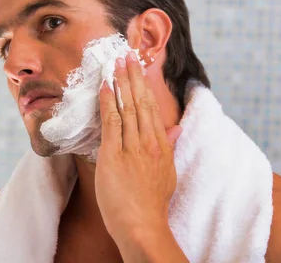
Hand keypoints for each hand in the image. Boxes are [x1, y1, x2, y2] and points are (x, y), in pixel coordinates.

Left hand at [95, 50, 183, 258]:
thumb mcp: (168, 172)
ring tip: (116, 62)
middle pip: (141, 102)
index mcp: (161, 145)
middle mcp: (148, 142)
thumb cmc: (152, 203)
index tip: (139, 68)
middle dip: (133, 76)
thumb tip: (176, 126)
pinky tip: (104, 86)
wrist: (142, 225)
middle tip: (127, 54)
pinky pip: (111, 122)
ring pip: (127, 107)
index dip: (144, 86)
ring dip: (121, 82)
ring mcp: (132, 147)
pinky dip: (108, 101)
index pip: (152, 108)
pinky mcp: (114, 155)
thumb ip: (170, 145)